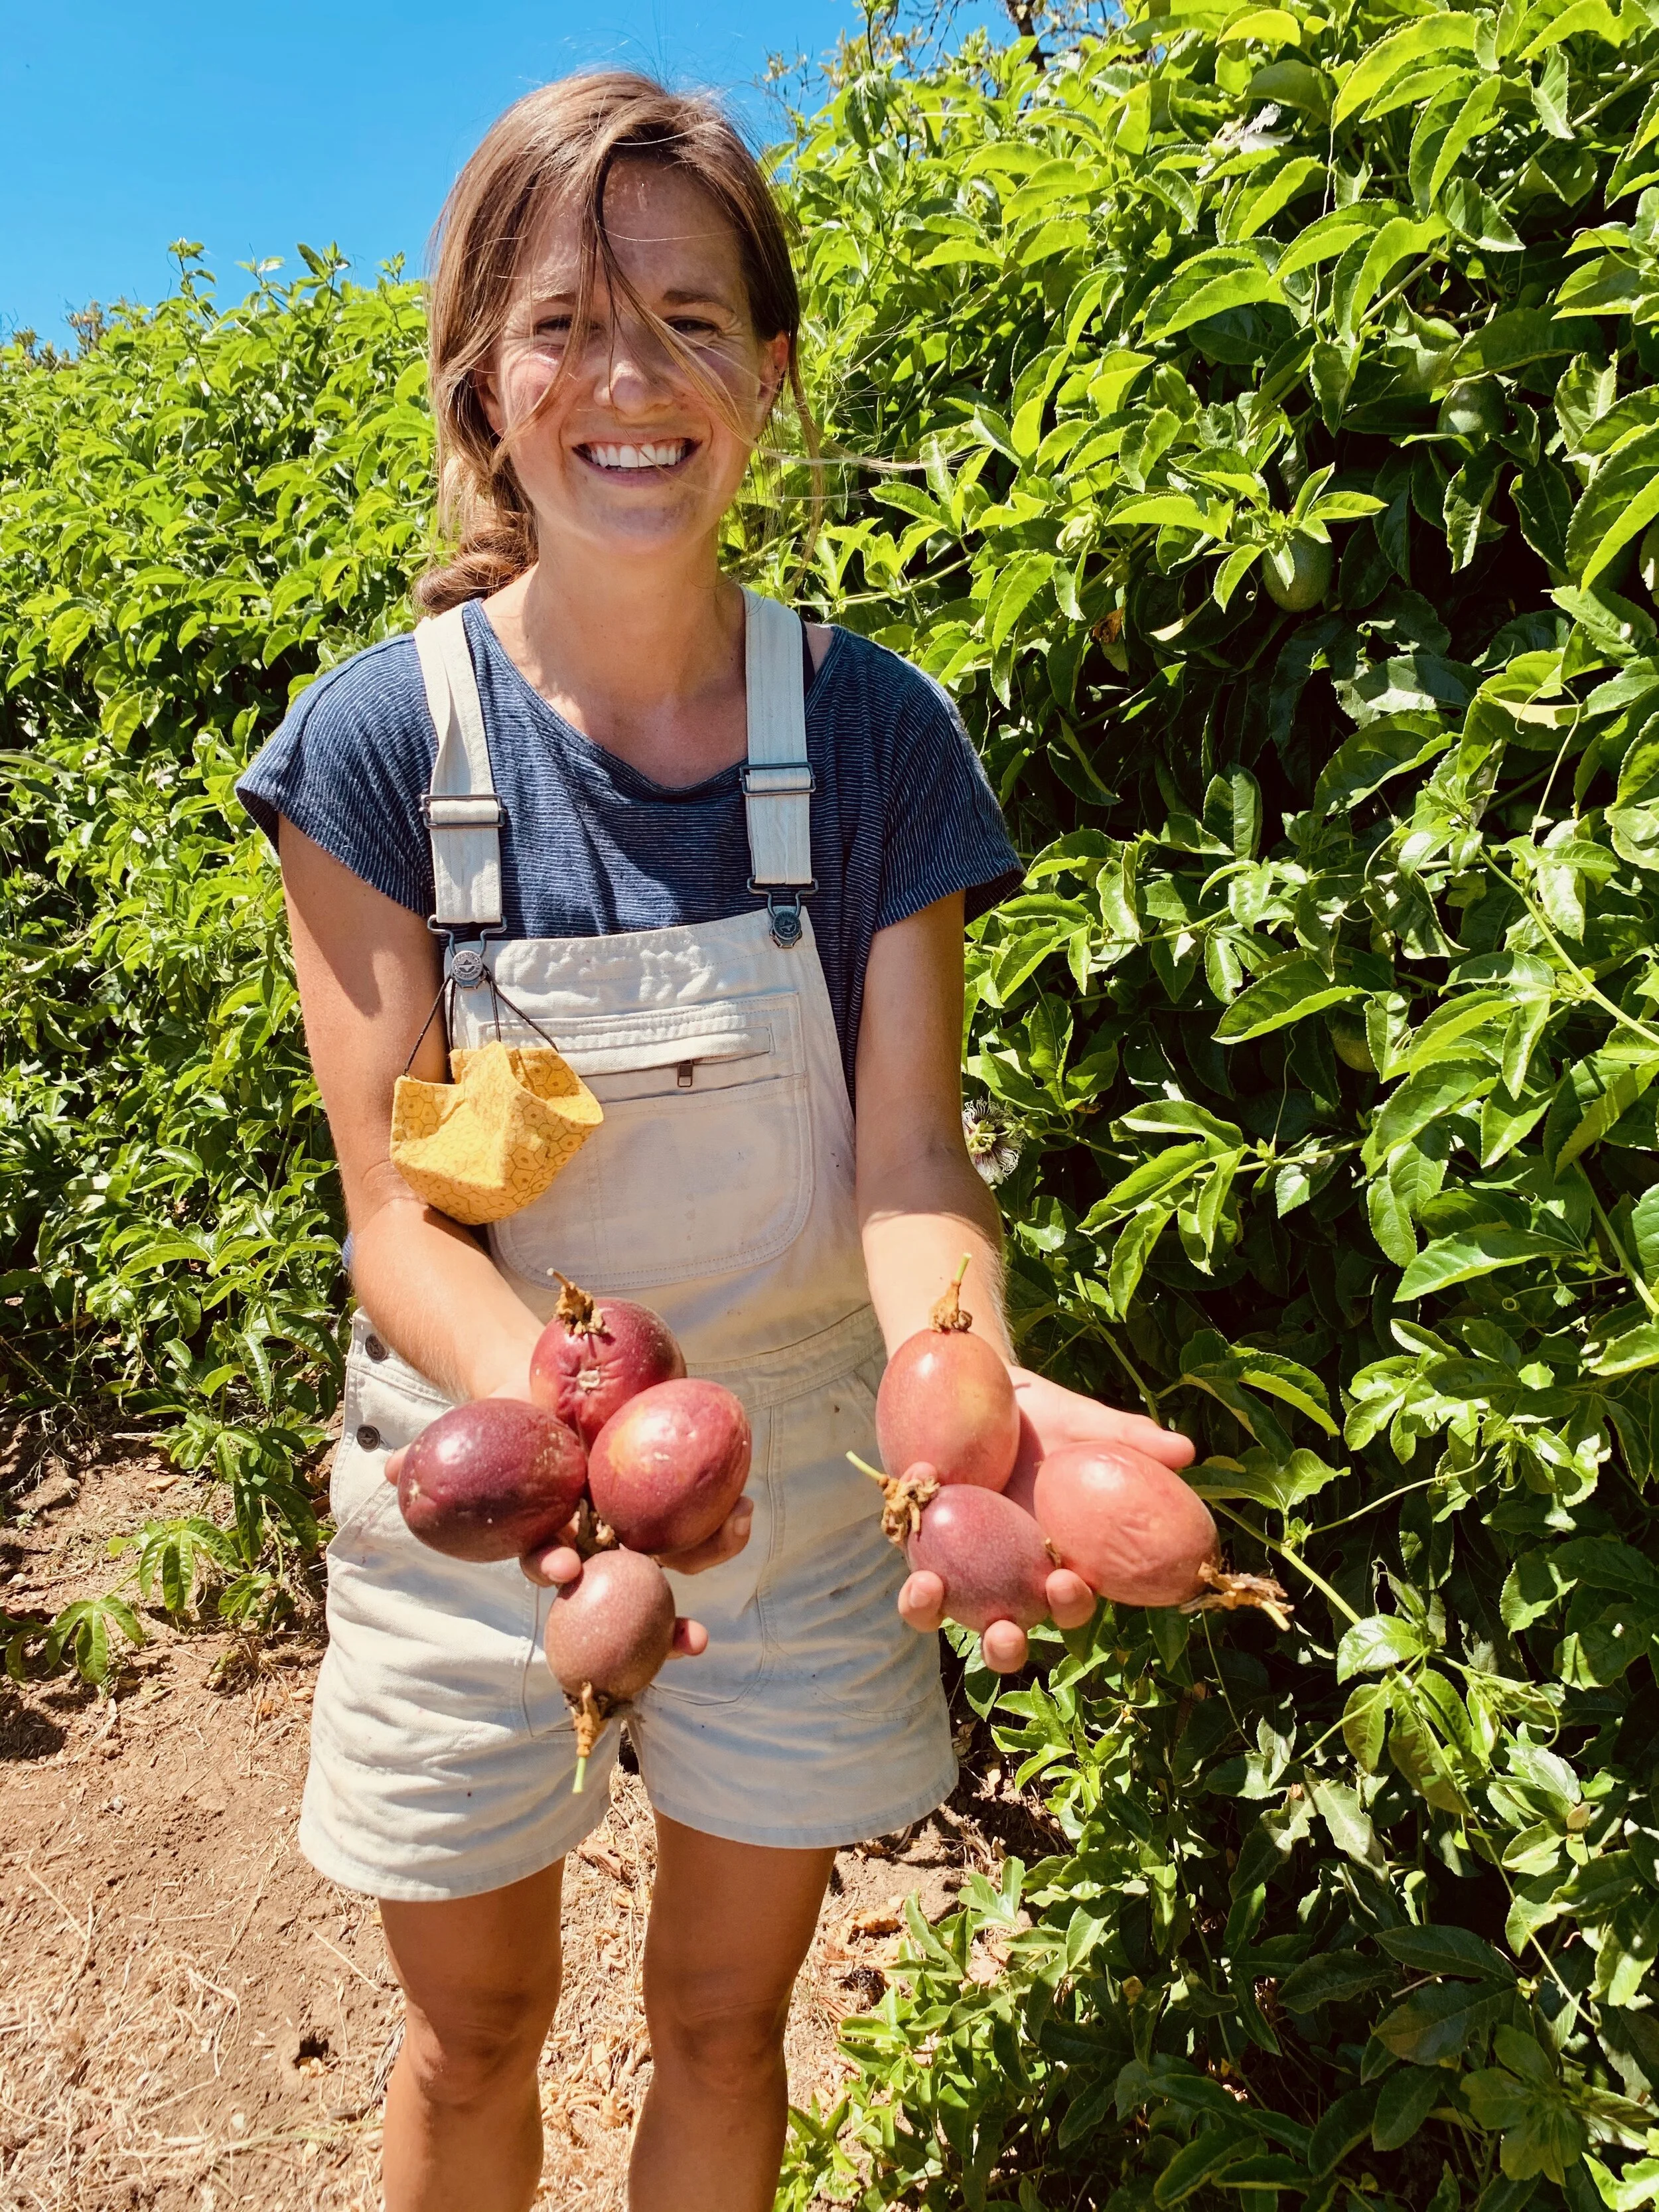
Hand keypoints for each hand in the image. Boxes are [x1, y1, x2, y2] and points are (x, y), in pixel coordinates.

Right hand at [384, 1433, 749, 1662]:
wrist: (551, 1388)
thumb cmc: (506, 1420)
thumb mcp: (468, 1437)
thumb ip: (431, 1460)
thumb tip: (389, 1470)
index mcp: (554, 1535)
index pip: (553, 1567)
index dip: (558, 1572)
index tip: (565, 1567)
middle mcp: (603, 1543)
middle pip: (633, 1596)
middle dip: (665, 1628)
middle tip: (692, 1639)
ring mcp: (641, 1522)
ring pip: (680, 1557)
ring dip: (712, 1554)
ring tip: (739, 1536)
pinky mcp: (670, 1492)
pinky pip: (701, 1512)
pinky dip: (724, 1518)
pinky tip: (746, 1507)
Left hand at [895, 1371, 1193, 1673]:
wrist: (982, 1384)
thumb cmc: (1046, 1415)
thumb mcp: (1086, 1424)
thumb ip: (1130, 1440)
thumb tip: (1186, 1450)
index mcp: (1059, 1558)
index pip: (1072, 1600)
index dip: (1071, 1605)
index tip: (1068, 1582)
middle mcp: (1010, 1573)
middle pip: (1010, 1630)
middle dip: (1006, 1646)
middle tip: (1007, 1633)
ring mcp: (963, 1563)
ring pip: (951, 1613)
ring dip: (934, 1615)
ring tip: (928, 1592)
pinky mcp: (922, 1540)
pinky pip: (915, 1570)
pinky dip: (914, 1570)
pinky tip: (917, 1535)